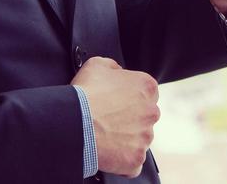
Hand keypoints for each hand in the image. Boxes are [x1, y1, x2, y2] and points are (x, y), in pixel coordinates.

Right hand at [70, 56, 159, 176]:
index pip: (146, 92)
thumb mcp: (97, 65)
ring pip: (140, 138)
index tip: (115, 102)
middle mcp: (152, 111)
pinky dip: (123, 158)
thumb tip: (117, 72)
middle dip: (131, 118)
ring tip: (105, 136)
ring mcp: (145, 137)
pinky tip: (108, 151)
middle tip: (109, 120)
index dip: (129, 97)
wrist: (75, 123)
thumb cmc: (85, 94)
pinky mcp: (136, 157)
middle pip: (145, 116)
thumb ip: (114, 67)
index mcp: (147, 87)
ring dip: (127, 138)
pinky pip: (133, 161)